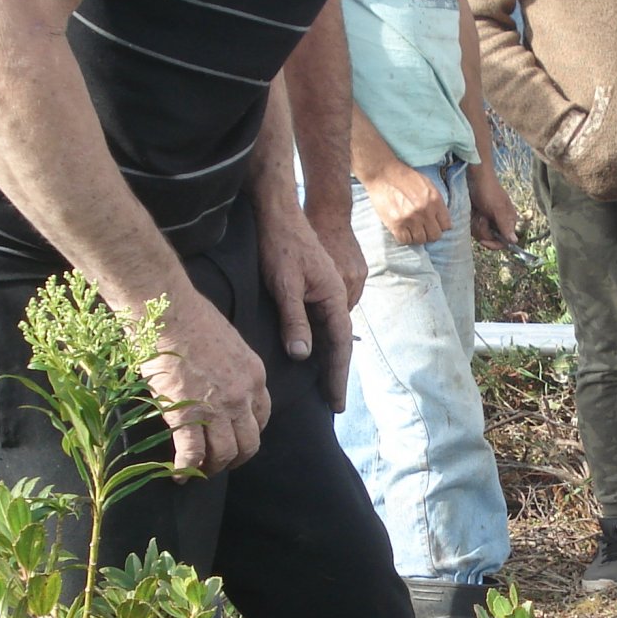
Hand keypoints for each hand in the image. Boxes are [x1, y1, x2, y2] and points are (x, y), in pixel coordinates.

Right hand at [145, 288, 272, 476]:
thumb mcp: (229, 342)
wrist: (167, 311)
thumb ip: (232, 367)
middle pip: (249, 442)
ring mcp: (217, 408)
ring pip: (225, 453)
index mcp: (254, 376)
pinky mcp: (188, 415)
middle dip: (236, 458)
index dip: (248, 432)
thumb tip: (219, 379)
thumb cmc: (190, 317)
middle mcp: (242, 396)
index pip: (262, 416)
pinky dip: (185, 469)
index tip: (236, 438)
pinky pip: (192, 454)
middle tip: (219, 463)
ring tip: (198, 472)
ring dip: (213, 468)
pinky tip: (176, 474)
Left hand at [259, 203, 355, 411]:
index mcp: (335, 298)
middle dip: (336, 374)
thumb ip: (294, 320)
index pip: (339, 347)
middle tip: (333, 404)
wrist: (277, 213)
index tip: (336, 402)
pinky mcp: (314, 290)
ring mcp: (326, 294)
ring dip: (328, 361)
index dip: (337, 376)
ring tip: (324, 388)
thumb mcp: (284, 285)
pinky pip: (320, 324)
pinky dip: (318, 344)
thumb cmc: (280, 246)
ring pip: (330, 335)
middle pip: (339, 344)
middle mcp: (336, 298)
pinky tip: (311, 357)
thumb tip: (303, 356)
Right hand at [366, 163, 450, 246]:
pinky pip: (405, 241)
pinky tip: (402, 230)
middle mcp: (425, 211)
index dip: (440, 226)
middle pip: (435, 236)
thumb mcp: (427, 185)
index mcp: (435, 200)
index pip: (446, 226)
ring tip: (411, 228)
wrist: (382, 173)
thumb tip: (441, 219)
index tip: (433, 224)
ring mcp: (410, 218)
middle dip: (429, 233)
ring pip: (420, 240)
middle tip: (422, 228)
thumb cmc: (405, 177)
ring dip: (416, 236)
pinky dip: (404, 238)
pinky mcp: (396, 224)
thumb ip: (436, 202)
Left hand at [467, 167, 518, 249]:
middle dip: (483, 230)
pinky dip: (471, 222)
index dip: (494, 244)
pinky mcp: (478, 218)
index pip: (504, 242)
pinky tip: (472, 212)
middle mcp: (499, 223)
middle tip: (481, 216)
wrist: (474, 177)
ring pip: (480, 234)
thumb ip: (505, 225)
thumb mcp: (497, 208)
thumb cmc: (488, 190)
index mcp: (508, 221)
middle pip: (490, 239)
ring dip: (476, 224)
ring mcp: (488, 221)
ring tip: (477, 212)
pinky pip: (474, 228)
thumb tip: (515, 241)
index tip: (483, 241)